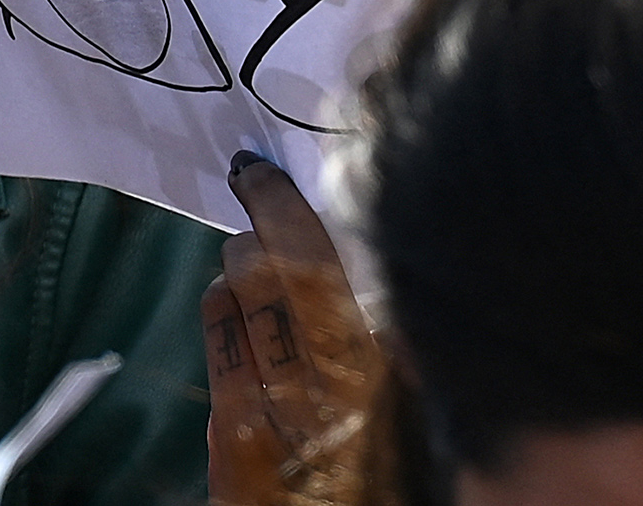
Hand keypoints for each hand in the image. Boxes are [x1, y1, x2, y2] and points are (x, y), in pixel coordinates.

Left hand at [204, 151, 381, 504]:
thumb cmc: (405, 491)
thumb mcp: (422, 415)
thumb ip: (394, 351)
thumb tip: (371, 293)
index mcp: (359, 368)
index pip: (300, 258)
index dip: (275, 206)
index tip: (257, 170)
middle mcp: (294, 387)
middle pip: (249, 276)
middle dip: (251, 238)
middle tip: (258, 207)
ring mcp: (250, 421)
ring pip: (223, 314)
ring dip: (235, 283)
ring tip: (249, 265)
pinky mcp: (227, 457)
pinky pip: (220, 370)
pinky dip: (229, 337)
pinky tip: (244, 335)